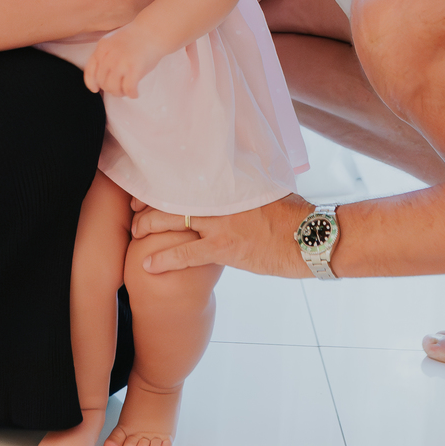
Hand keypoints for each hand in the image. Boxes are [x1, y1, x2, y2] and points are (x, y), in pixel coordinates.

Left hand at [84, 25, 162, 98]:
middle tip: (119, 89)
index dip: (91, 83)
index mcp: (102, 48)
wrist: (153, 31)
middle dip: (110, 89)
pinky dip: (131, 94)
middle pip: (102, 82)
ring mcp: (121, 63)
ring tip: (126, 91)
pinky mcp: (134, 69)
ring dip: (120, 93)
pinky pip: (128, 89)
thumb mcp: (113, 41)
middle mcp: (108, 56)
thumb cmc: (136, 36)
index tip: (96, 89)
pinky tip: (135, 93)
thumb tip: (102, 76)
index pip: (90, 71)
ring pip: (113, 88)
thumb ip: (106, 55)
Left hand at [129, 192, 317, 277]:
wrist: (310, 237)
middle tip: (134, 210)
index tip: (149, 187)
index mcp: (229, 185)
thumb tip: (241, 183)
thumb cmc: (295, 217)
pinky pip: (183, 253)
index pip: (186, 180)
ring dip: (147, 227)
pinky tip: (147, 265)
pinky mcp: (223, 248)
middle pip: (171, 196)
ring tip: (134, 234)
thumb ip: (247, 189)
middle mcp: (219, 199)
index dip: (163, 184)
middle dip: (147, 204)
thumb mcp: (269, 193)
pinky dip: (163, 259)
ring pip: (169, 220)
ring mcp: (219, 223)